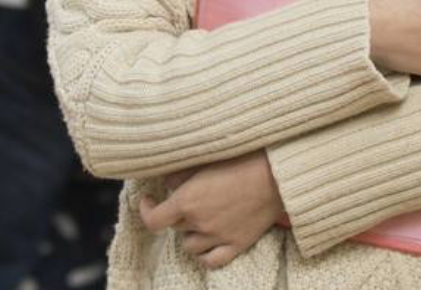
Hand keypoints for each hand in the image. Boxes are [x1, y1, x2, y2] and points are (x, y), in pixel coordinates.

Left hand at [138, 151, 282, 269]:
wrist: (275, 175)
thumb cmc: (240, 161)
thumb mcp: (202, 160)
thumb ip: (179, 175)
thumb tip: (167, 184)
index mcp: (187, 201)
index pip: (153, 220)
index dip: (145, 210)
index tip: (148, 200)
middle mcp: (199, 223)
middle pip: (175, 227)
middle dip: (176, 214)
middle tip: (184, 201)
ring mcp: (219, 237)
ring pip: (190, 246)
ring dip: (189, 234)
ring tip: (197, 220)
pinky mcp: (237, 245)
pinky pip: (212, 261)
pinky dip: (205, 254)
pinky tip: (206, 243)